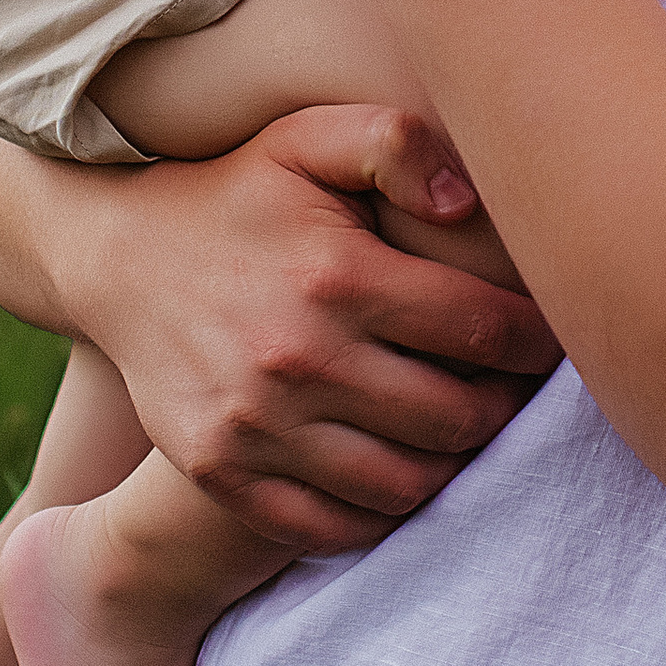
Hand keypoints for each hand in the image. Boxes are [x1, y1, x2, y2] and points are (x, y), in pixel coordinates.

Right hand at [86, 106, 560, 549]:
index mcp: (336, 275)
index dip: (536, 343)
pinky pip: (331, 527)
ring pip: (404, 484)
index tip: (551, 338)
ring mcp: (255, 425)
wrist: (114, 255)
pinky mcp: (221, 472)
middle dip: (504, 409)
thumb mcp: (307, 138)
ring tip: (462, 433)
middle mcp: (297, 357)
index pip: (483, 331)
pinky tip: (397, 474)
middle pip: (456, 419)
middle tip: (512, 392)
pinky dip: (380, 515)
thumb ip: (395, 145)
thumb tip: (469, 201)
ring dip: (452, 467)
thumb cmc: (236, 192)